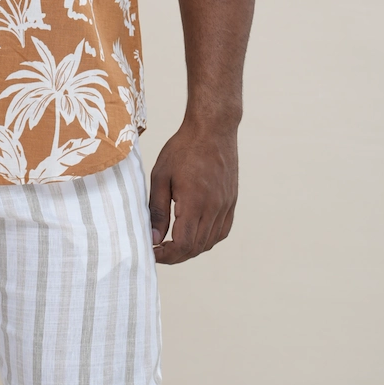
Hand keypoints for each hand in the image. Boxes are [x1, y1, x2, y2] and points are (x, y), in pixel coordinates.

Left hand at [148, 121, 238, 263]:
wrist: (213, 129)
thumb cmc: (183, 148)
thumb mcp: (161, 175)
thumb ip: (158, 209)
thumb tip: (154, 238)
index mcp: (195, 202)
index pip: (182, 245)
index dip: (166, 255)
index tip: (151, 252)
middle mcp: (214, 208)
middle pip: (196, 248)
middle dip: (175, 256)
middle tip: (158, 251)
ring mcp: (225, 206)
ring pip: (209, 242)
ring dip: (190, 249)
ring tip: (172, 244)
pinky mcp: (231, 202)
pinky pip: (221, 231)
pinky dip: (206, 239)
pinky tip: (193, 233)